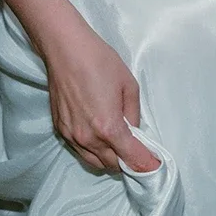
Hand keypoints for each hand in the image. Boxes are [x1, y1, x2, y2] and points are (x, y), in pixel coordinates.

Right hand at [38, 16, 159, 175]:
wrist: (65, 49)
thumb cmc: (99, 62)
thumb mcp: (129, 86)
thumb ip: (134, 116)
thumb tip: (134, 132)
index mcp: (109, 127)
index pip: (132, 159)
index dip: (146, 164)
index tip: (154, 165)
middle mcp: (88, 138)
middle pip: (113, 165)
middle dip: (128, 161)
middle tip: (137, 150)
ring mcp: (72, 135)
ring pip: (95, 162)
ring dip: (110, 159)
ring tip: (119, 145)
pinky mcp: (61, 129)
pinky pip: (80, 151)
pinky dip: (93, 150)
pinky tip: (99, 136)